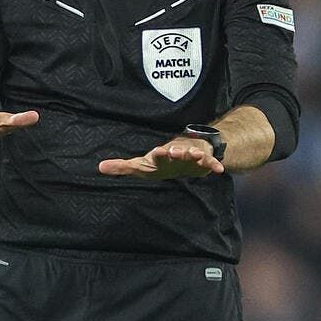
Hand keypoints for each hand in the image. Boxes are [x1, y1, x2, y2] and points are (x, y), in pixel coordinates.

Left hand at [98, 138, 224, 179]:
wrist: (184, 153)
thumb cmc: (159, 161)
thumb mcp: (141, 165)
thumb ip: (122, 167)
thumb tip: (100, 167)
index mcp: (161, 155)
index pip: (158, 154)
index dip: (158, 153)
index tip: (158, 151)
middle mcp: (176, 153)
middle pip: (176, 151)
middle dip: (177, 151)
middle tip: (176, 151)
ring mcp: (190, 156)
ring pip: (193, 154)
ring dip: (195, 155)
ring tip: (198, 156)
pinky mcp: (202, 162)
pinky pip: (209, 163)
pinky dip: (214, 165)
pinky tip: (220, 170)